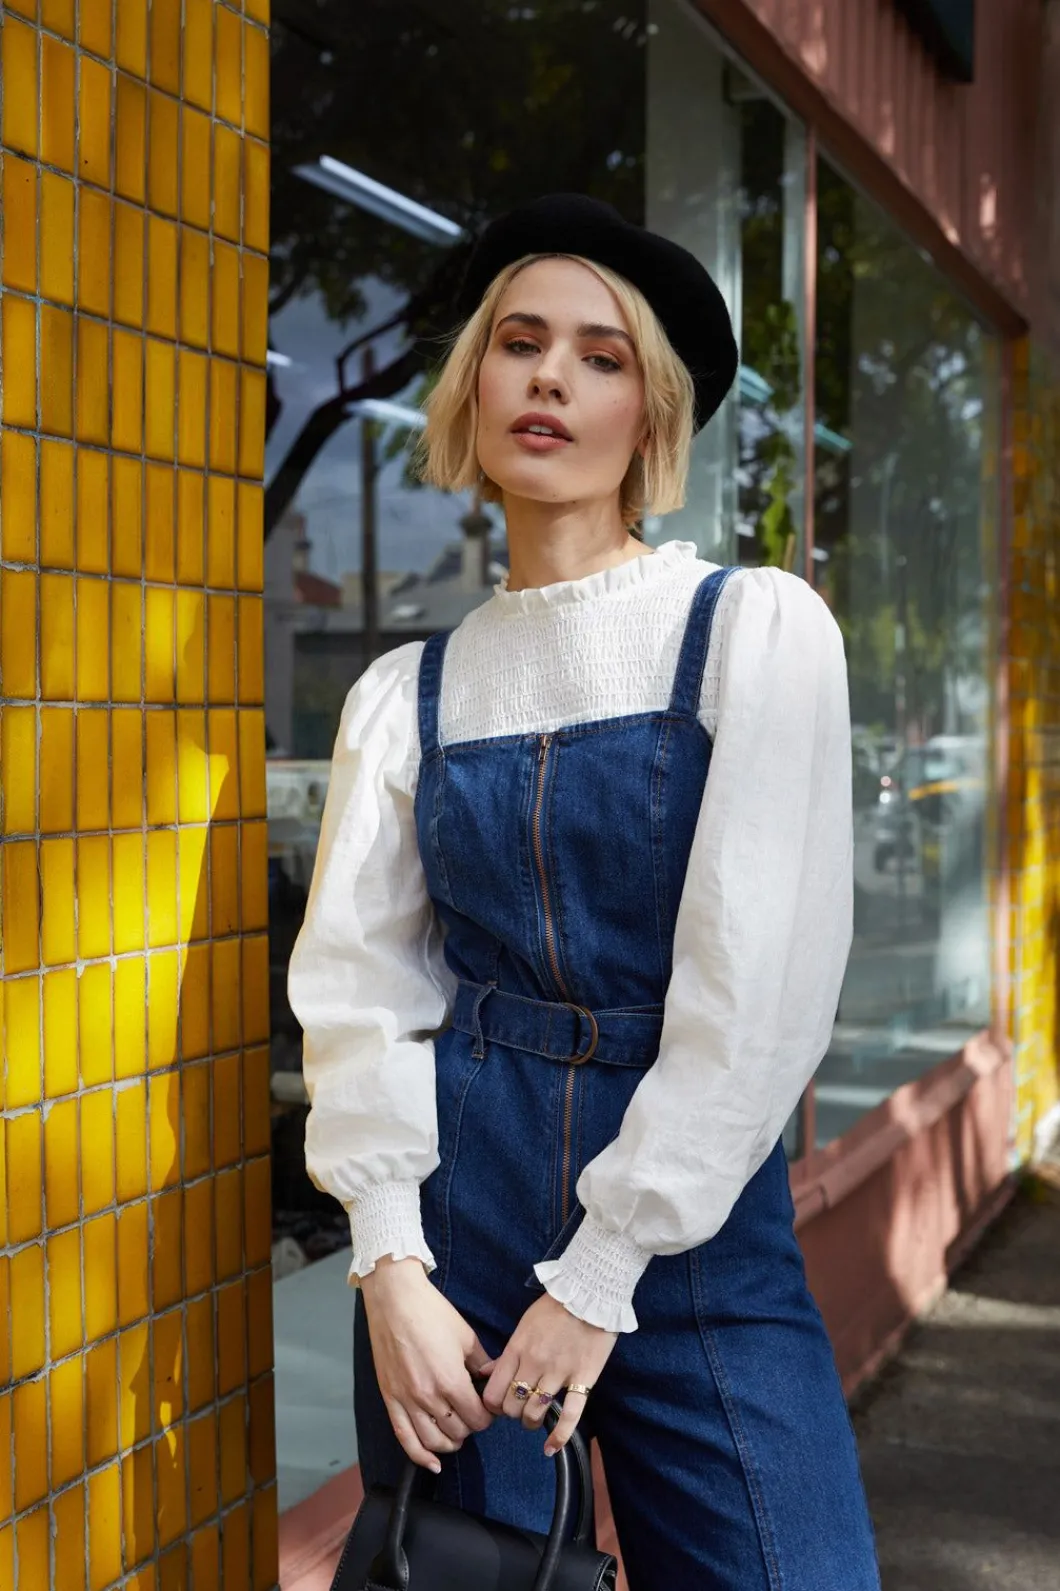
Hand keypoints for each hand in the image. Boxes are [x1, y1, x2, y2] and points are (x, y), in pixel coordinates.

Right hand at [359, 1256, 493, 1472]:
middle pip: (458, 1433)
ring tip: (457, 1434)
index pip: (477, 1419)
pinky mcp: (390, 1399)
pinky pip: (404, 1438)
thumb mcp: (466, 1335)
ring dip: (449, 1443)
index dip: (487, 1416)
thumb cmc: (431, 1312)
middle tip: (472, 1414)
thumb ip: (482, 1362)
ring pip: (433, 1442)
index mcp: (450, 1380)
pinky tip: (431, 1463)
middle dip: (470, 1428)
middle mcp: (428, 1396)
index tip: (488, 1408)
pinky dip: (419, 1456)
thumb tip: (490, 1378)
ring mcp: (406, 1400)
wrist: (395, 1300)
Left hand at [481, 1292, 617, 1456]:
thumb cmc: (556, 1306)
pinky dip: (559, 1435)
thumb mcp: (524, 1324)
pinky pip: (570, 1414)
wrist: (591, 1292)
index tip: (498, 1405)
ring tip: (532, 1419)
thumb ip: (506, 1352)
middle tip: (517, 1409)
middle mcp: (534, 1363)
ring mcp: (559, 1373)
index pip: (493, 1390)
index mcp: (517, 1348)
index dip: (492, 1405)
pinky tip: (550, 1447)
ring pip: (534, 1412)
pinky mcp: (583, 1379)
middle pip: (512, 1405)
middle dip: (511, 1413)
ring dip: (530, 1422)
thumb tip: (485, 1373)